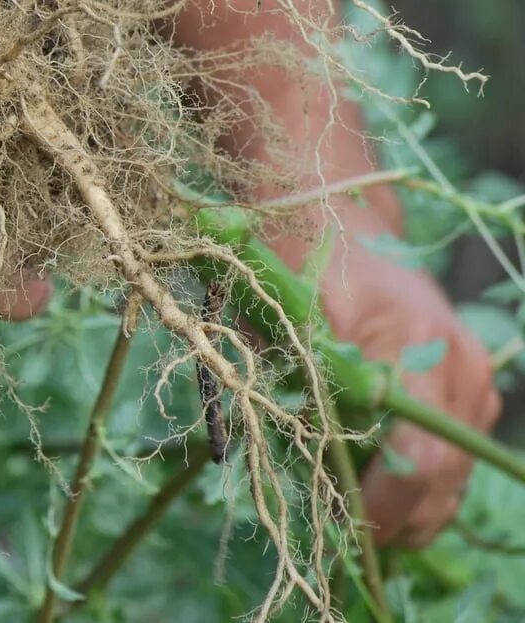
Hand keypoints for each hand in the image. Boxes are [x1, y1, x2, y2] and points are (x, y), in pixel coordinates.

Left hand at [305, 207, 502, 546]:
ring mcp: (471, 378)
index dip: (382, 504)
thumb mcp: (284, 320)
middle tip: (344, 536)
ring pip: (453, 478)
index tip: (345, 524)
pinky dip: (420, 484)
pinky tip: (380, 491)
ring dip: (409, 510)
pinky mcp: (471, 389)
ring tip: (359, 520)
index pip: (416, 455)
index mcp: (412, 341)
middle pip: (442, 478)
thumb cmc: (299, 262)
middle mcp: (456, 364)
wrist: (335, 218)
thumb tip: (309, 468)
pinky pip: (454, 458)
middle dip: (394, 518)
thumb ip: (302, 390)